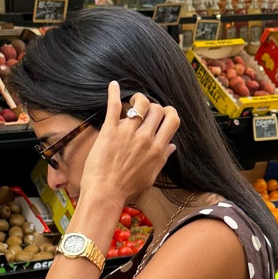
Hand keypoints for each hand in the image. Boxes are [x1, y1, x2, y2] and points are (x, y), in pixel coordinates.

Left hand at [77, 82, 177, 205]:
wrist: (105, 194)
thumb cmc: (127, 189)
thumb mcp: (151, 176)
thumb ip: (162, 159)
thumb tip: (172, 147)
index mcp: (157, 149)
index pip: (172, 121)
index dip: (170, 113)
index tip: (163, 113)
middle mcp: (145, 138)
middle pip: (158, 109)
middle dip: (153, 106)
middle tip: (144, 109)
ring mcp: (128, 133)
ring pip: (141, 104)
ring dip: (138, 99)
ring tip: (132, 102)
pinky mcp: (110, 130)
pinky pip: (113, 105)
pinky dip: (113, 92)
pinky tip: (113, 85)